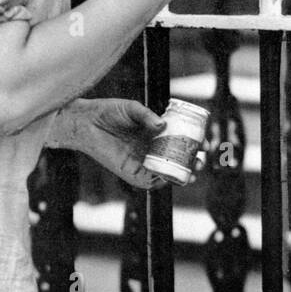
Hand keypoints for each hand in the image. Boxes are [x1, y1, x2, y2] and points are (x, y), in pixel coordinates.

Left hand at [57, 98, 202, 189]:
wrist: (85, 121)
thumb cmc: (107, 112)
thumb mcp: (132, 109)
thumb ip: (147, 116)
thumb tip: (164, 126)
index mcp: (154, 134)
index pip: (179, 142)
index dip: (193, 144)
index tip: (204, 144)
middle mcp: (150, 149)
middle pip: (176, 160)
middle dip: (192, 163)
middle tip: (202, 160)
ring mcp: (141, 161)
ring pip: (165, 173)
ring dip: (180, 176)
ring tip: (192, 173)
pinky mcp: (130, 172)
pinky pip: (148, 182)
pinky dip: (160, 182)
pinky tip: (170, 178)